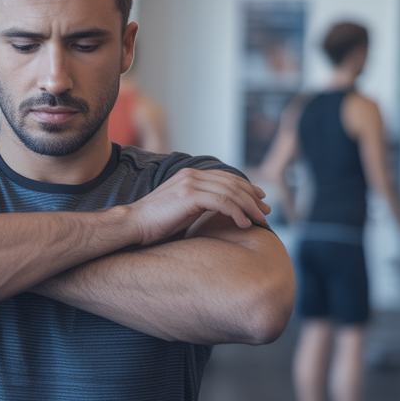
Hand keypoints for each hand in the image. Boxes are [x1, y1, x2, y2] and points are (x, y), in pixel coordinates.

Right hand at [124, 168, 269, 246]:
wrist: (132, 224)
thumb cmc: (154, 223)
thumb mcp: (181, 209)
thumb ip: (199, 204)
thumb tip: (219, 213)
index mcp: (189, 176)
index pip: (226, 177)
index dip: (247, 187)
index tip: (260, 200)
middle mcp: (192, 175)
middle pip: (233, 183)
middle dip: (253, 198)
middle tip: (266, 212)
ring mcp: (190, 184)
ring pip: (231, 192)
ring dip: (249, 207)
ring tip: (260, 221)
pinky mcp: (189, 196)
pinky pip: (223, 202)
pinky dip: (237, 213)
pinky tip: (243, 224)